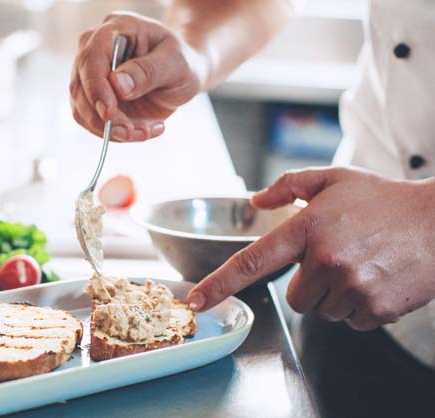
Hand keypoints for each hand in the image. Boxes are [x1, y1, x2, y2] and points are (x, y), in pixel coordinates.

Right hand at [70, 12, 205, 141]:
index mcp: (116, 28)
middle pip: (80, 86)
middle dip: (103, 118)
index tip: (109, 114)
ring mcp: (91, 75)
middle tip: (131, 133)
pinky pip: (93, 123)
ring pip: (83, 110)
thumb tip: (117, 85)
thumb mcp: (176, 63)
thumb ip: (148, 71)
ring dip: (111, 131)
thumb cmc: (180, 62)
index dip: (95, 87)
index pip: (92, 57)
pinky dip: (115, 135)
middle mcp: (95, 49)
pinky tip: (143, 130)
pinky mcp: (93, 99)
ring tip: (146, 131)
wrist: (181, 75)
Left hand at [187, 167, 434, 330]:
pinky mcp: (377, 308)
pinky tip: (377, 279)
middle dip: (311, 284)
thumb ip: (289, 185)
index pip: (253, 261)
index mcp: (308, 228)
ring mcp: (353, 287)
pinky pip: (351, 321)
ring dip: (336, 295)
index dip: (220, 283)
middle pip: (295, 298)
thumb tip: (255, 200)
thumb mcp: (335, 179)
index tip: (196, 300)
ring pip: (323, 311)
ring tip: (363, 265)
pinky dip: (360, 307)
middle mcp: (326, 259)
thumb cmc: (384, 199)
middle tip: (339, 260)